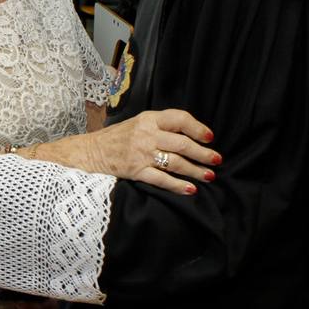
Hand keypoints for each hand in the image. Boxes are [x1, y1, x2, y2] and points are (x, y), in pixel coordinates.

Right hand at [80, 109, 218, 193]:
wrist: (91, 151)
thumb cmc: (119, 137)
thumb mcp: (140, 122)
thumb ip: (162, 125)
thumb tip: (192, 135)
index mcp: (149, 119)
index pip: (179, 119)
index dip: (197, 128)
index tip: (210, 137)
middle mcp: (147, 135)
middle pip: (182, 144)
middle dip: (203, 153)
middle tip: (217, 160)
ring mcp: (141, 154)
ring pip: (175, 163)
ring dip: (195, 171)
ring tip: (209, 176)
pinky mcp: (136, 171)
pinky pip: (161, 179)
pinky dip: (177, 186)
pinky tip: (190, 190)